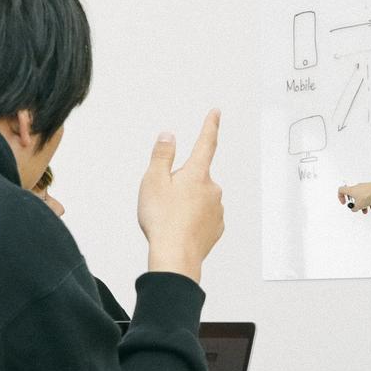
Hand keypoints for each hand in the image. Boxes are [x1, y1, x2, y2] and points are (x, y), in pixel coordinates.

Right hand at [138, 110, 223, 280]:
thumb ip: (162, 155)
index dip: (210, 126)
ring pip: (199, 198)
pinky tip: (180, 229)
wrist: (176, 257)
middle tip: (163, 201)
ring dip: (186, 203)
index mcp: (197, 173)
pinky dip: (192, 220)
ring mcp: (217, 209)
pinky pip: (203, 217)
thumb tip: (169, 136)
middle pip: (195, 177)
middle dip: (180, 184)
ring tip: (169, 219)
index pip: (206, 143)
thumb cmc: (162, 220)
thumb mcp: (153, 181)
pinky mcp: (217, 228)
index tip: (215, 114)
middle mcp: (212, 188)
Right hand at [336, 177, 370, 213]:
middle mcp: (356, 187)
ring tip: (365, 210)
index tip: (344, 202)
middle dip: (355, 203)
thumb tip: (354, 209)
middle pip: (353, 195)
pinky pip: (367, 196)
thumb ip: (354, 208)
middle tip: (356, 207)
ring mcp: (363, 187)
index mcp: (350, 190)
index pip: (341, 190)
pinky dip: (369, 201)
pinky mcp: (370, 188)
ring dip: (363, 204)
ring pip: (361, 197)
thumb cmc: (367, 195)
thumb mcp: (358, 206)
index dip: (341, 197)